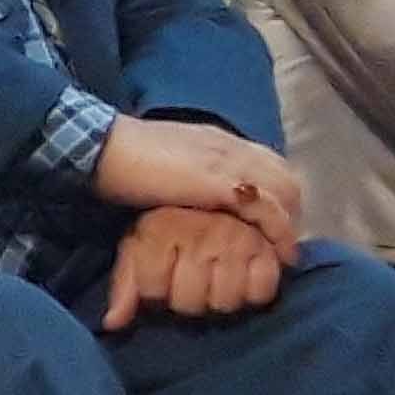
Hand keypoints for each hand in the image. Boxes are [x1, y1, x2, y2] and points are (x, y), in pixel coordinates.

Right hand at [90, 117, 301, 246]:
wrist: (103, 149)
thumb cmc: (123, 158)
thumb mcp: (165, 164)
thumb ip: (186, 177)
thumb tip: (191, 199)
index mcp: (217, 141)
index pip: (269, 164)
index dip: (277, 196)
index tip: (271, 225)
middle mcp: (232, 148)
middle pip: (284, 178)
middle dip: (290, 212)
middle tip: (281, 243)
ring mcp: (230, 163)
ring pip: (285, 191)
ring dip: (289, 224)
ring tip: (282, 252)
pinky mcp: (222, 183)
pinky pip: (267, 208)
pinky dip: (278, 231)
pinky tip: (278, 252)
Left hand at [102, 206, 288, 331]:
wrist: (213, 193)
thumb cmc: (168, 228)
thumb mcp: (139, 248)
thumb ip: (125, 286)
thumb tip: (112, 324)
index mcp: (161, 229)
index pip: (153, 290)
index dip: (154, 294)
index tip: (160, 280)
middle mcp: (200, 231)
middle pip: (190, 302)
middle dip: (187, 301)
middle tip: (191, 285)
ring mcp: (236, 238)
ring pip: (225, 301)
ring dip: (219, 300)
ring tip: (216, 284)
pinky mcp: (267, 246)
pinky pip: (262, 291)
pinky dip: (254, 294)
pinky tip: (243, 282)